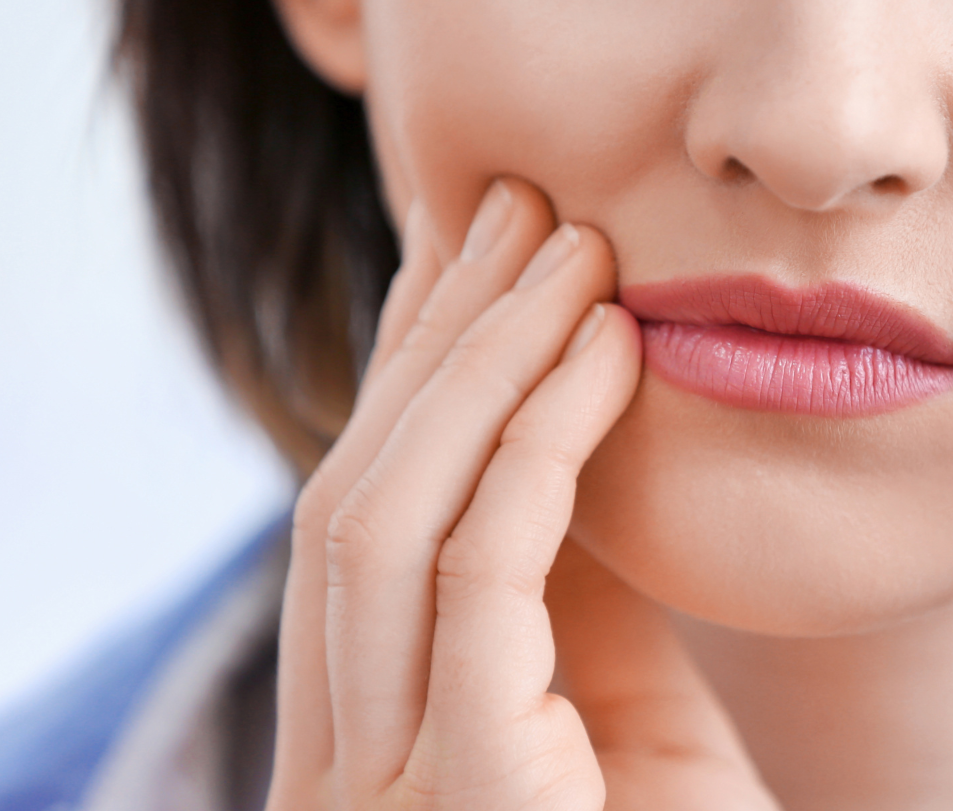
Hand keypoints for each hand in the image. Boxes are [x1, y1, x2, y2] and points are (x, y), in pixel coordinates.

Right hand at [266, 179, 777, 810]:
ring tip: (563, 245)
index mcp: (367, 740)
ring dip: (475, 361)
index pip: (360, 517)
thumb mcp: (617, 709)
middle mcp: (335, 768)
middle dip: (430, 338)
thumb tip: (581, 412)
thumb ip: (578, 590)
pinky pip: (480, 578)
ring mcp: (375, 795)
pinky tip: (602, 351)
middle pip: (348, 495)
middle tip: (511, 201)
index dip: (405, 370)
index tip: (465, 246)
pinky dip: (536, 443)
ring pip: (377, 519)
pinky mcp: (458, 803)